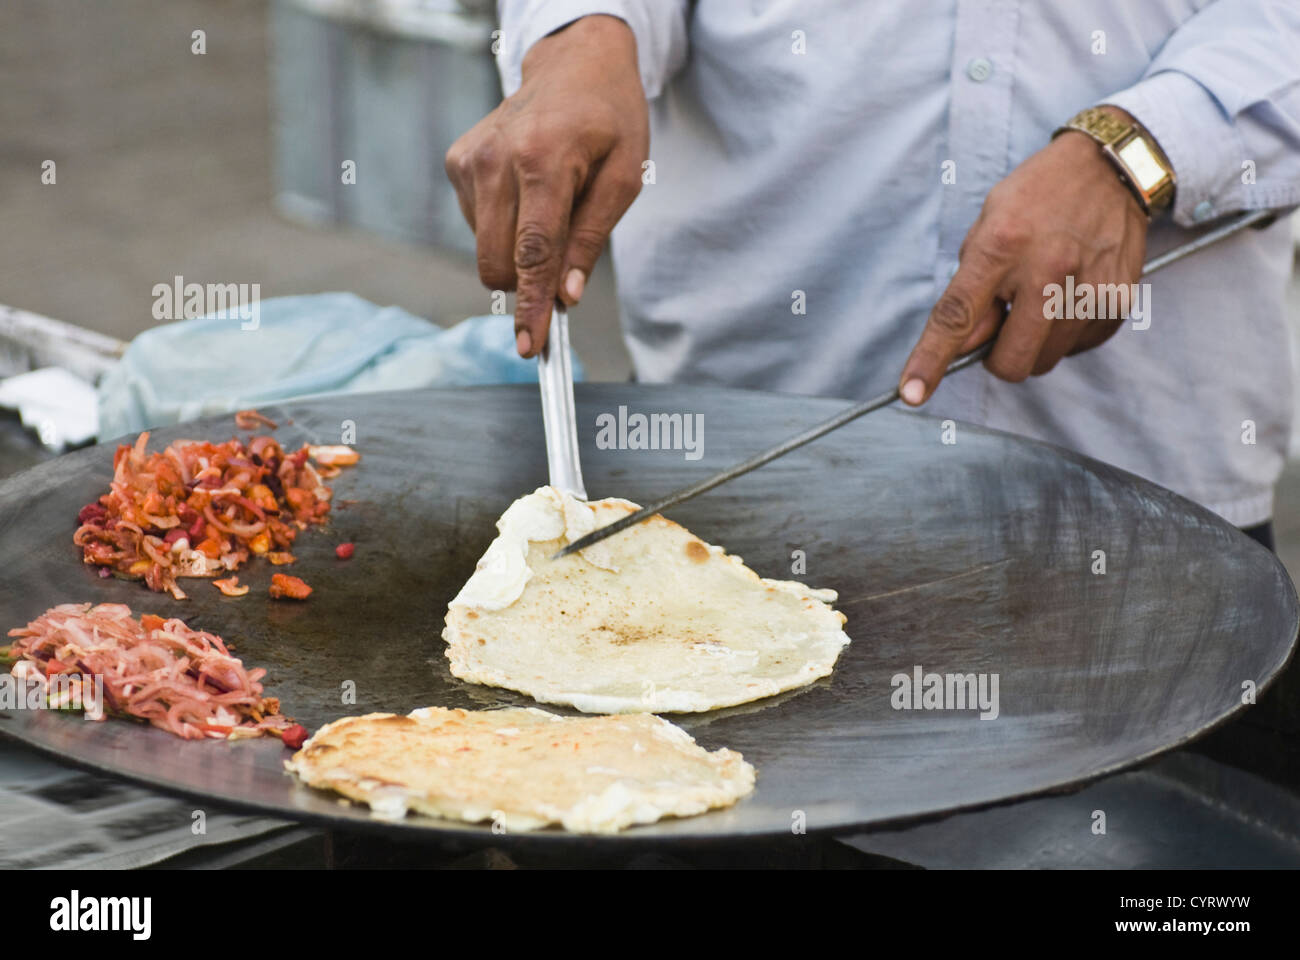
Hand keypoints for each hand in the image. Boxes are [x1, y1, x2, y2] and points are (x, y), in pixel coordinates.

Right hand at [444, 15, 648, 357]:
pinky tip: (527, 194)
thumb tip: (567, 296)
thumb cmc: (608, 121)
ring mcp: (470, 159)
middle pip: (498, 262)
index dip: (531, 306)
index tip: (530, 345)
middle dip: (526, 284)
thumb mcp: (624, 178)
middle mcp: (496, 159)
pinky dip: (504, 227)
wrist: (574, 65)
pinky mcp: (457, 162)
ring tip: (551, 208)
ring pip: (485, 250)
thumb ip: (592, 239)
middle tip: (562, 277)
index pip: (532, 252)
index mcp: (543, 160)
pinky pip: (478, 226)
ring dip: (518, 251)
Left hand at [898, 107, 1149, 404]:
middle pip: (1010, 361)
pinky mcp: (1118, 302)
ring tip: (1041, 296)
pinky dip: (1064, 333)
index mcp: (1002, 246)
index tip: (912, 393)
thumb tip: (962, 344)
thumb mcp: (987, 226)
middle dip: (998, 357)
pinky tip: (1068, 294)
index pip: (956, 316)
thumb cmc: (1038, 197)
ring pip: (1044, 361)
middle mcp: (1047, 271)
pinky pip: (1077, 349)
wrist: (1110, 169)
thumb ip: (970, 287)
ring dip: (1033, 342)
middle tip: (1003, 323)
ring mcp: (1088, 290)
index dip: (931, 359)